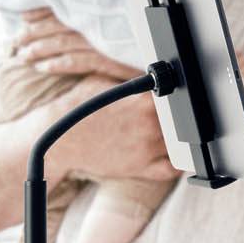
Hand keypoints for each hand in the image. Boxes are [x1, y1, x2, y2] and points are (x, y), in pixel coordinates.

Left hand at [14, 9, 139, 82]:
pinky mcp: (110, 60)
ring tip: (23, 57)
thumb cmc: (143, 47)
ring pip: (64, 43)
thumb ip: (96, 25)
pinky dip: (57, 64)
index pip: (66, 8)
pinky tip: (43, 68)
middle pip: (59, 25)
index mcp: (100, 13)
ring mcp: (105, 42)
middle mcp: (100, 24)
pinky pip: (77, 62)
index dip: (42, 12)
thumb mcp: (116, 30)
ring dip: (40, 49)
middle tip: (15, 42)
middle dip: (34, 32)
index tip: (23, 17)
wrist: (167, 64)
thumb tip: (71, 25)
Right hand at [55, 80, 180, 181]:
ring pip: (180, 143)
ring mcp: (146, 148)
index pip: (176, 96)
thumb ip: (131, 78)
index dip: (179, 95)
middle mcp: (148, 125)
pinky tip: (175, 155)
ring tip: (177, 132)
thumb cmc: (79, 109)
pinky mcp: (139, 168)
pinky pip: (170, 169)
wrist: (61, 139)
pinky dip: (177, 163)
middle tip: (177, 114)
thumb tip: (151, 73)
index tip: (178, 94)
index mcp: (142, 100)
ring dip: (181, 138)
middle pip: (183, 120)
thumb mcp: (104, 81)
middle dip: (181, 116)